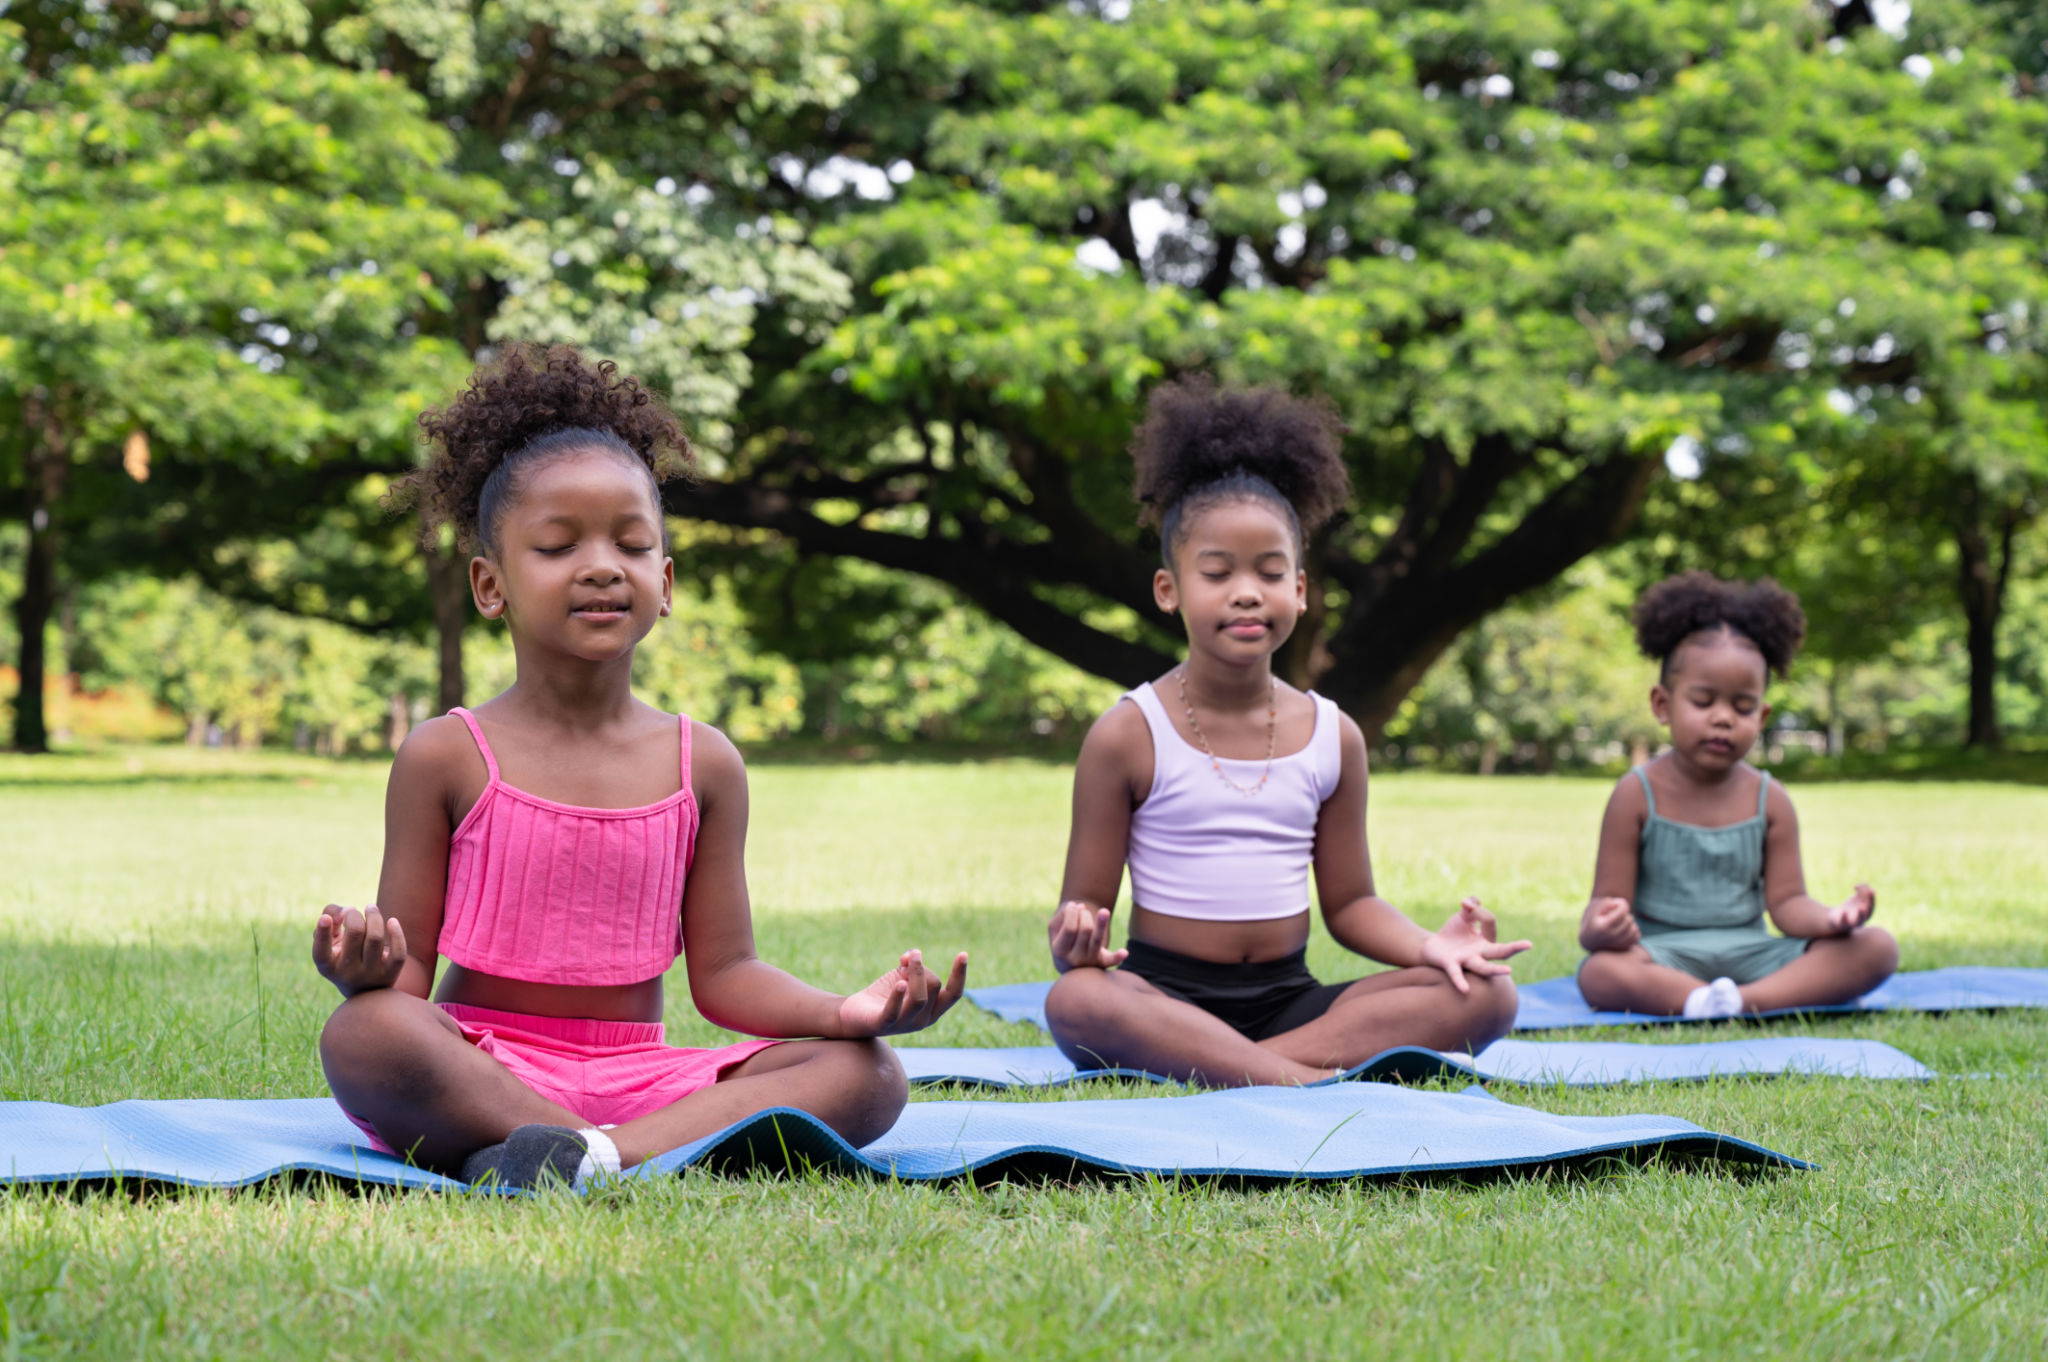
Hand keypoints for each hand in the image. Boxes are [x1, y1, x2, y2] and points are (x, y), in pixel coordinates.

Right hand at [313, 905, 406, 996]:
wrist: (366, 988)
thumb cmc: (343, 953)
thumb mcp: (331, 940)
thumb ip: (331, 917)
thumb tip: (348, 910)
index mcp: (327, 967)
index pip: (321, 952)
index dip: (322, 934)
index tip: (324, 918)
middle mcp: (347, 973)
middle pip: (355, 933)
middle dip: (354, 914)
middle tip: (353, 911)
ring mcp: (370, 975)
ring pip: (375, 937)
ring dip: (374, 916)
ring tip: (370, 908)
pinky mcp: (390, 973)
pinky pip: (398, 952)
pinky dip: (397, 934)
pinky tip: (392, 921)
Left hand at [837, 949, 968, 1037]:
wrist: (854, 1015)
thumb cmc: (884, 995)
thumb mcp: (902, 976)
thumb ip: (911, 965)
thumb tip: (913, 955)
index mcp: (933, 1010)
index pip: (954, 994)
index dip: (960, 975)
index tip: (963, 954)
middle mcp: (923, 1020)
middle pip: (934, 985)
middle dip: (921, 967)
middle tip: (905, 960)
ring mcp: (904, 1024)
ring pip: (920, 998)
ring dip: (915, 973)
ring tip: (905, 960)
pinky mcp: (884, 1024)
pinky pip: (894, 1011)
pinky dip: (897, 996)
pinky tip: (899, 983)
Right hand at [1048, 900, 1127, 972]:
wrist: (1070, 967)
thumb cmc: (1062, 942)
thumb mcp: (1055, 931)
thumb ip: (1061, 916)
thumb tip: (1078, 906)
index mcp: (1060, 952)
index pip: (1069, 928)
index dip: (1072, 913)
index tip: (1073, 906)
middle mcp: (1075, 959)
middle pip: (1085, 930)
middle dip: (1085, 915)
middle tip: (1083, 912)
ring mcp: (1090, 962)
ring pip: (1098, 940)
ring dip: (1102, 924)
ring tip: (1104, 911)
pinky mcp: (1102, 963)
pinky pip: (1111, 961)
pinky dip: (1118, 957)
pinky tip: (1124, 952)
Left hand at [1419, 897, 1531, 994]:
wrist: (1433, 947)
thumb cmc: (1454, 933)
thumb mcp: (1463, 916)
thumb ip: (1471, 906)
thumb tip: (1470, 902)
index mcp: (1486, 940)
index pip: (1489, 921)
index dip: (1478, 910)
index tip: (1466, 905)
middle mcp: (1480, 953)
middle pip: (1500, 951)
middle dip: (1514, 948)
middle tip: (1529, 944)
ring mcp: (1467, 960)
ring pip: (1483, 967)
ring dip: (1494, 970)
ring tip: (1508, 971)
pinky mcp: (1450, 965)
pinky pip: (1456, 974)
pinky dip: (1460, 981)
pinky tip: (1465, 990)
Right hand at [1581, 896, 1640, 950]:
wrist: (1589, 940)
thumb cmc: (1593, 920)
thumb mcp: (1593, 908)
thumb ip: (1605, 903)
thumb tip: (1618, 905)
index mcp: (1602, 927)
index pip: (1622, 911)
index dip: (1622, 904)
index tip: (1616, 904)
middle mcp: (1611, 937)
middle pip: (1628, 919)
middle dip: (1624, 914)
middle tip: (1616, 914)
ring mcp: (1618, 944)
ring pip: (1634, 928)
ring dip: (1629, 922)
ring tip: (1620, 921)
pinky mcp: (1624, 947)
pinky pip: (1636, 936)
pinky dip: (1633, 930)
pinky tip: (1624, 928)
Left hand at [1825, 883, 1875, 934]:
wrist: (1836, 918)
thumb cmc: (1849, 908)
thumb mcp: (1856, 899)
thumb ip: (1862, 891)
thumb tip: (1865, 884)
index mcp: (1866, 912)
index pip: (1872, 905)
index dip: (1872, 898)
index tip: (1871, 889)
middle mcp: (1862, 918)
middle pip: (1868, 912)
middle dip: (1869, 903)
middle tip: (1870, 893)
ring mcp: (1852, 922)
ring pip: (1858, 920)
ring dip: (1860, 915)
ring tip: (1860, 908)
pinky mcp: (1842, 924)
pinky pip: (1844, 923)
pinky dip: (1844, 918)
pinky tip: (1844, 912)